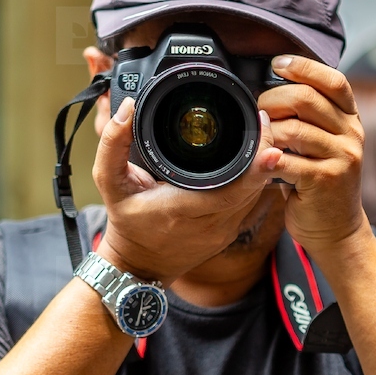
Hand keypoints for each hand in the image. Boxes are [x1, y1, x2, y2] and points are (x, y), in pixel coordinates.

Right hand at [92, 97, 282, 283]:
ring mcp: (222, 232)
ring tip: (259, 133)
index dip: (255, 166)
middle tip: (261, 120)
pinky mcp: (227, 234)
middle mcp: (208, 224)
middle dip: (262, 153)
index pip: (232, 189)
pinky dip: (253, 182)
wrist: (137, 266)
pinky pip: (248, 204)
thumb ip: (112, 144)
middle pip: (252, 188)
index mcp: (181, 209)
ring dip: (260, 167)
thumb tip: (127, 108)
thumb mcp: (109, 182)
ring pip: (255, 195)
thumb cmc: (126, 223)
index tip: (266, 140)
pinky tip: (252, 161)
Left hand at [258, 55, 369, 254]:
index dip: (304, 67)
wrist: (338, 229)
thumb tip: (270, 91)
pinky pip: (288, 162)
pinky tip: (262, 161)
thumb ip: (308, 118)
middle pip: (307, 99)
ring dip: (268, 132)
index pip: (334, 81)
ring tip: (261, 141)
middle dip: (273, 99)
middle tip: (259, 110)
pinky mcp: (326, 181)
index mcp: (351, 120)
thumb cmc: (321, 182)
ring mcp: (342, 158)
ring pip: (294, 129)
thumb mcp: (324, 144)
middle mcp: (351, 135)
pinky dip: (269, 160)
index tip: (277, 64)